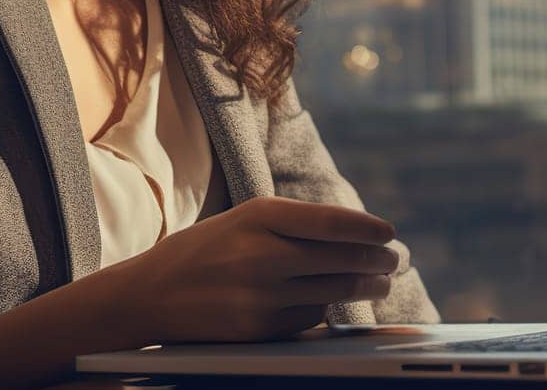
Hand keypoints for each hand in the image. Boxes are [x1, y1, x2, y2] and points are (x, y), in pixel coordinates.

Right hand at [108, 195, 400, 343]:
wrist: (151, 295)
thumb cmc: (206, 249)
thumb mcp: (245, 220)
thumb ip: (296, 224)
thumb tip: (357, 235)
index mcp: (260, 216)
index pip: (332, 222)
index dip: (368, 229)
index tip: (389, 232)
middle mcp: (264, 254)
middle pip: (341, 258)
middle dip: (376, 260)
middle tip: (395, 259)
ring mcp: (262, 296)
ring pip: (333, 290)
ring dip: (364, 286)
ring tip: (379, 282)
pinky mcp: (261, 330)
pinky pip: (310, 316)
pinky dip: (323, 306)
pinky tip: (327, 298)